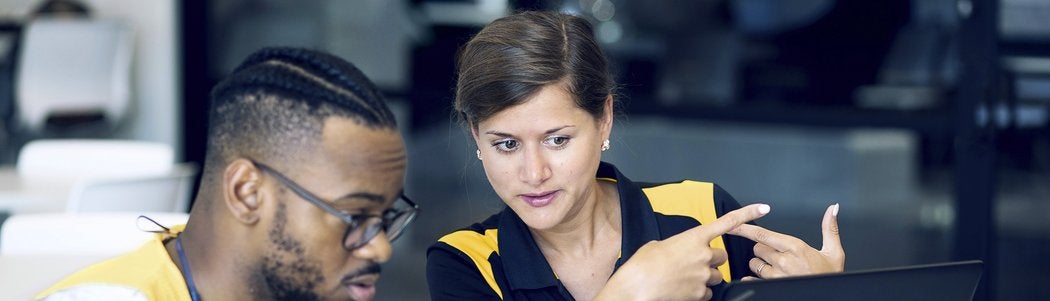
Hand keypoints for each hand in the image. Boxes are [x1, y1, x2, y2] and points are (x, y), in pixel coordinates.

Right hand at [597, 204, 770, 300]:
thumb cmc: (642, 266)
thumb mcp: (658, 245)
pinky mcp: (700, 293)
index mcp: (693, 237)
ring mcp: (703, 275)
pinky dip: (698, 292)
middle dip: (711, 260)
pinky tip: (682, 289)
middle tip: (693, 264)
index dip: (747, 214)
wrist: (637, 286)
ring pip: (716, 276)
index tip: (763, 209)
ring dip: (704, 277)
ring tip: (682, 278)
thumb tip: (679, 251)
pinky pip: (707, 292)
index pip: (727, 222)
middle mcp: (703, 255)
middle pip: (722, 257)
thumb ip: (677, 245)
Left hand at [731, 204, 844, 279]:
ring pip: (755, 263)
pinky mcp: (772, 287)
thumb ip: (829, 228)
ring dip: (761, 263)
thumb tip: (832, 209)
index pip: (762, 234)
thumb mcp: (834, 252)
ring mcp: (776, 276)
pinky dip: (754, 278)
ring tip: (777, 267)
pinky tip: (762, 278)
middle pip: (757, 248)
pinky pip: (753, 279)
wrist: (830, 297)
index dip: (745, 228)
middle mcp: (783, 261)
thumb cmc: (830, 277)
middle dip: (763, 249)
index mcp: (795, 248)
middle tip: (779, 254)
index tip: (733, 224)